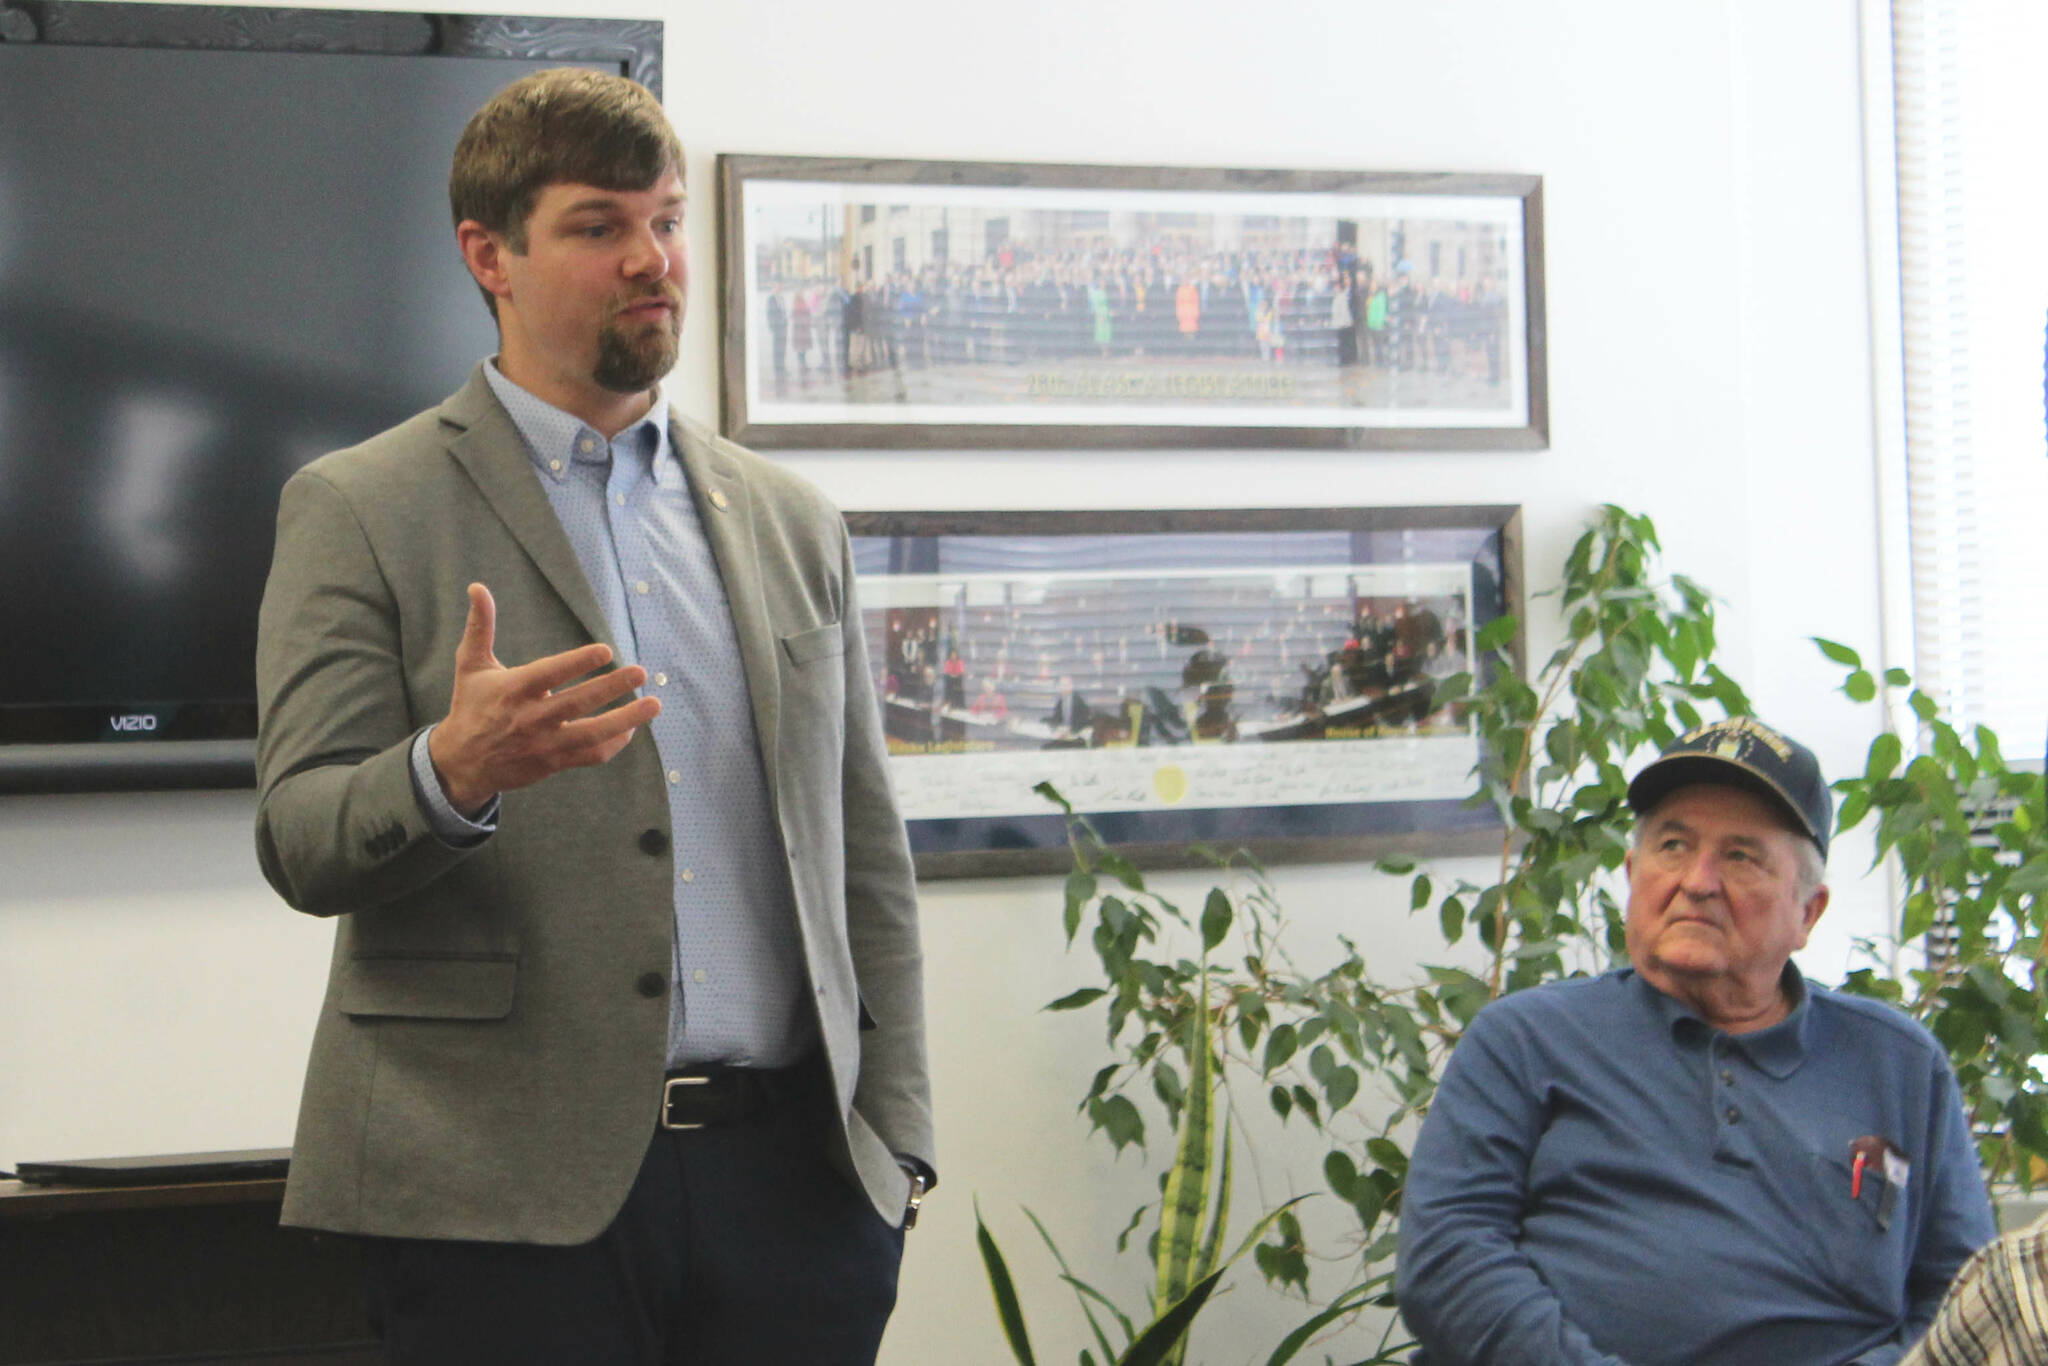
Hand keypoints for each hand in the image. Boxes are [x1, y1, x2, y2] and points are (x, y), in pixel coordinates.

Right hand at [427, 583, 660, 812]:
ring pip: (591, 734)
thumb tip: (477, 587)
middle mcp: (531, 718)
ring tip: (654, 704)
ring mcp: (545, 743)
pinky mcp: (554, 762)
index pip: (549, 674)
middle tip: (640, 671)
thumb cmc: (470, 706)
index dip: (577, 663)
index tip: (605, 650)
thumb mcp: (471, 665)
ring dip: (626, 719)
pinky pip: (591, 755)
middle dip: (612, 687)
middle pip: (577, 702)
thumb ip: (480, 626)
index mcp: (513, 690)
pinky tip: (632, 727)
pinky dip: (615, 743)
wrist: (462, 763)